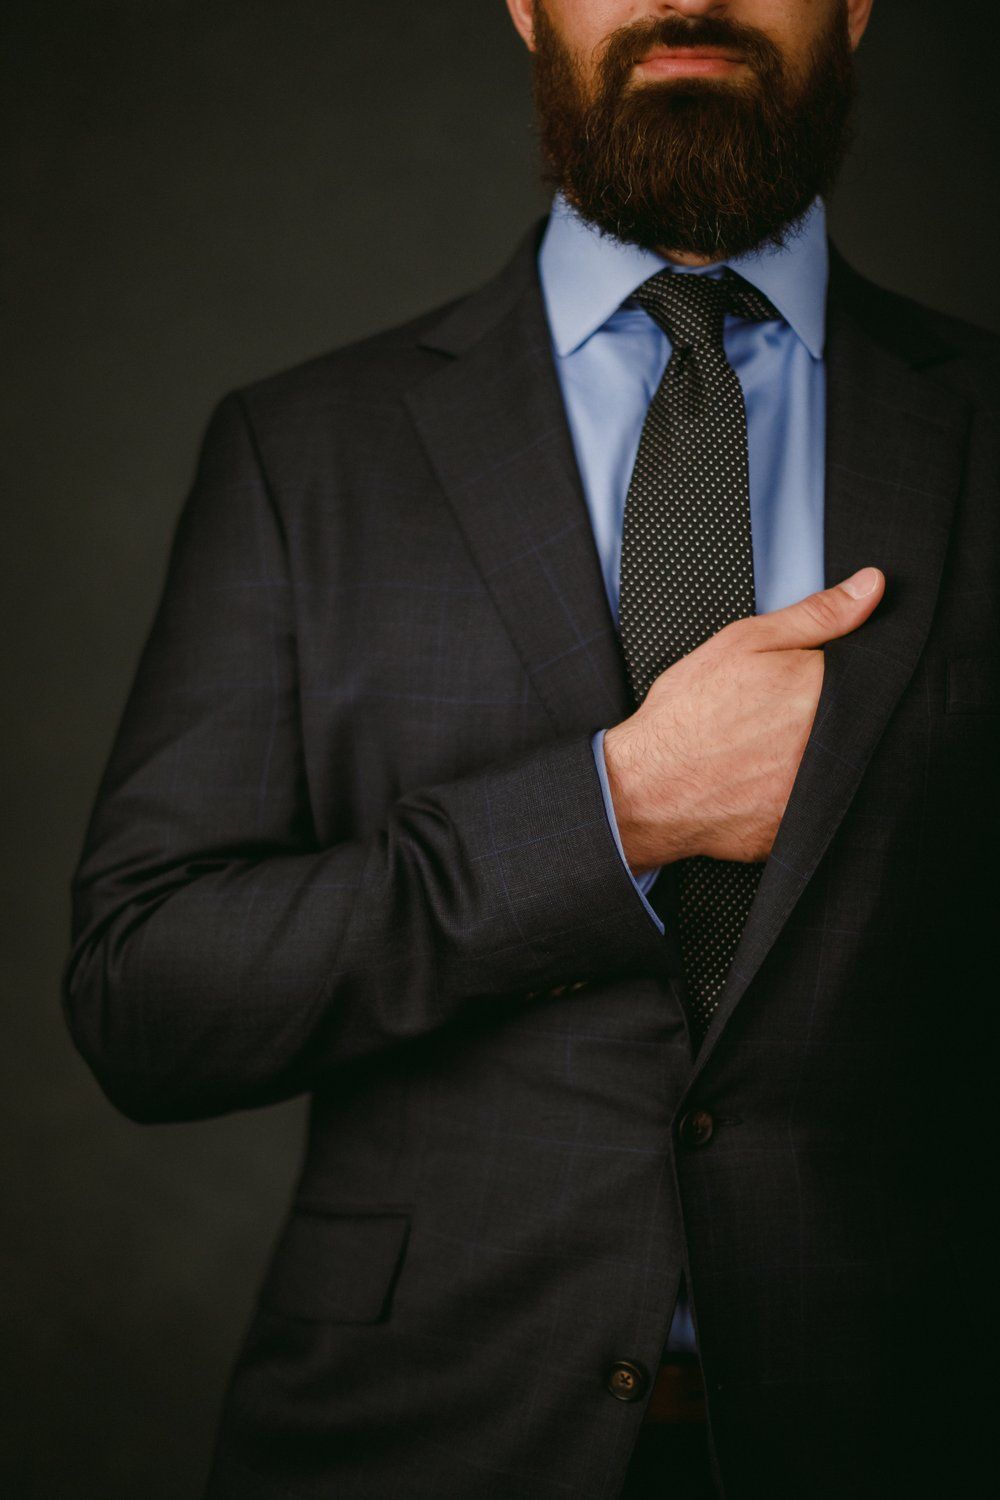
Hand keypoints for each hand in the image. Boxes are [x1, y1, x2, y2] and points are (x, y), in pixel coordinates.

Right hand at [603, 567, 885, 869]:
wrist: (646, 788)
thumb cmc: (687, 714)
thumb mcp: (743, 643)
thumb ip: (815, 615)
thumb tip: (873, 586)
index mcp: (821, 690)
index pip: (866, 675)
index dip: (839, 674)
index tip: (805, 682)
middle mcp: (827, 742)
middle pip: (855, 721)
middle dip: (825, 716)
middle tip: (772, 720)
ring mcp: (816, 792)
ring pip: (837, 766)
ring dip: (813, 756)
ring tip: (762, 751)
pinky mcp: (799, 829)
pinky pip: (810, 808)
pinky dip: (791, 794)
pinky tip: (758, 784)